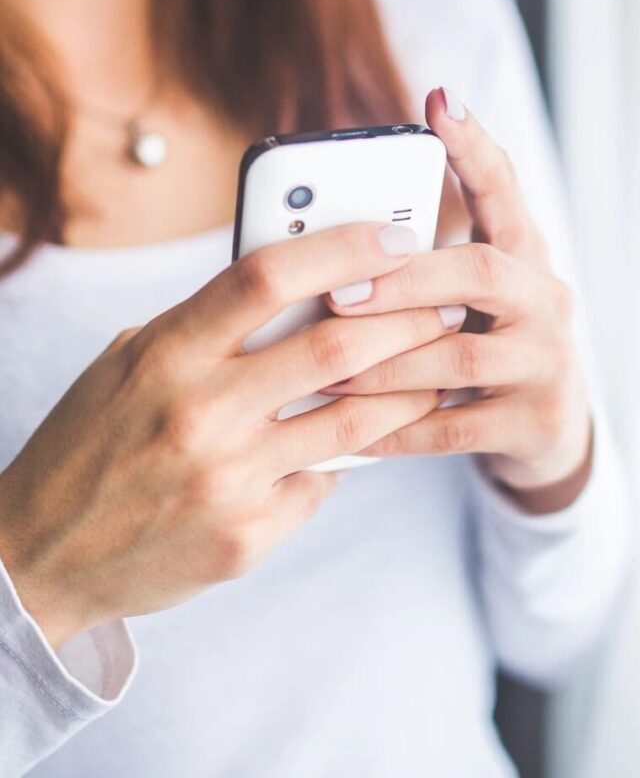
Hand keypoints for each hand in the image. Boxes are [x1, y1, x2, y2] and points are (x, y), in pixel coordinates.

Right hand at [0, 222, 462, 648]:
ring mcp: (227, 478)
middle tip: (446, 301)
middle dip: (407, 317)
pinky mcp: (248, 534)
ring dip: (409, 388)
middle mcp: (199, 412)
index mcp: (166, 352)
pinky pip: (323, 482)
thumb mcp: (131, 362)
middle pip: (333, 346)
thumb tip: (299, 290)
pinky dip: (348, 457)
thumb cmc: (92, 442)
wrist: (42, 556)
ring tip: (441, 364)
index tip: (393, 234)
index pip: (268, 276)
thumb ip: (207, 326)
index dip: (341, 246)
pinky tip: (368, 441)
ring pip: (353, 422)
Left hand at [321, 87, 592, 511]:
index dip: (474, 147)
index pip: (504, 190)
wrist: (548, 429)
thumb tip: (326, 237)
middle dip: (405, 280)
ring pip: (462, 357)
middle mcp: (546, 299)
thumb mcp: (468, 296)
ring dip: (386, 362)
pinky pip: (455, 427)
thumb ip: (420, 266)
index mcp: (524, 256)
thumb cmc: (486, 343)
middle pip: (483, 272)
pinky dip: (398, 428)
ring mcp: (548, 362)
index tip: (439, 101)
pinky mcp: (536, 421)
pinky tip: (352, 432)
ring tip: (324, 368)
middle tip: (337, 291)